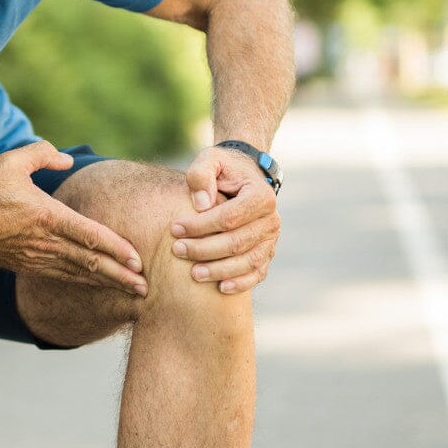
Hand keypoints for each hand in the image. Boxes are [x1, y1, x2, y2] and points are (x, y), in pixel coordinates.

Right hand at [0, 141, 147, 296]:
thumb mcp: (10, 162)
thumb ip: (42, 153)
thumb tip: (67, 159)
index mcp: (46, 216)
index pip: (89, 235)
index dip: (116, 248)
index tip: (138, 259)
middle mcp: (45, 242)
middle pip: (91, 262)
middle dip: (121, 276)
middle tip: (147, 287)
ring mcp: (37, 257)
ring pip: (81, 274)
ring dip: (108, 284)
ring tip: (133, 292)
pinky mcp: (29, 265)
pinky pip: (64, 276)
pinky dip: (87, 283)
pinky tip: (99, 285)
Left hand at [170, 146, 280, 294]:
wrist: (242, 176)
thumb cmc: (222, 168)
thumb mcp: (210, 160)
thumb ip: (201, 174)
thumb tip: (201, 204)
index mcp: (261, 195)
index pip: (229, 217)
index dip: (201, 225)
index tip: (175, 228)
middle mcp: (272, 220)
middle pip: (237, 242)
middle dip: (204, 249)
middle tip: (177, 250)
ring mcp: (271, 239)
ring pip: (248, 261)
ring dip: (219, 270)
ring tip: (193, 274)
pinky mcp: (267, 253)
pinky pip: (257, 273)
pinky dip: (241, 283)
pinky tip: (220, 287)